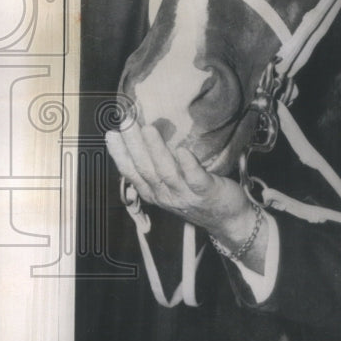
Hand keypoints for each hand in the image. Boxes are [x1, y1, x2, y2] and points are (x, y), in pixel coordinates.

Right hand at [106, 123, 254, 246]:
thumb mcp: (172, 186)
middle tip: (126, 121)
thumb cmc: (198, 195)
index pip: (132, 173)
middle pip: (145, 169)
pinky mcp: (206, 193)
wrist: (229, 219)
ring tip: (148, 129)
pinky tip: (183, 150)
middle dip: (133, 145)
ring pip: (165, 172)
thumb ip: (159, 168)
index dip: (120, 154)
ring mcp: (185, 195)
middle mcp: (165, 195)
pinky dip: (188, 165)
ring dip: (155, 150)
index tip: (111, 134)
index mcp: (154, 192)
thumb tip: (146, 136)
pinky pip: (195, 179)